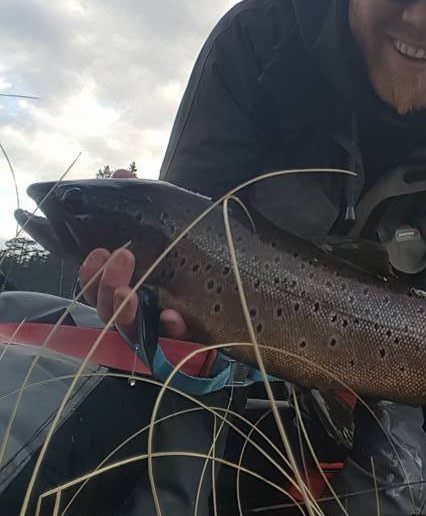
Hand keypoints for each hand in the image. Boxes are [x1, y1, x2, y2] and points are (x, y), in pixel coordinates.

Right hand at [78, 169, 189, 340]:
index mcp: (128, 284)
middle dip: (106, 284)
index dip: (91, 273)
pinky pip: (172, 342)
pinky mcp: (185, 342)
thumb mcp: (171, 226)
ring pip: (128, 328)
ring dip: (124, 309)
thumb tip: (120, 173)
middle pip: (106, 308)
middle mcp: (138, 310)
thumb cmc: (195, 257)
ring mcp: (160, 330)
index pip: (96, 285)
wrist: (243, 291)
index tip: (97, 252)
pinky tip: (172, 314)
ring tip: (130, 293)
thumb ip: (143, 204)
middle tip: (121, 257)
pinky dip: (170, 327)